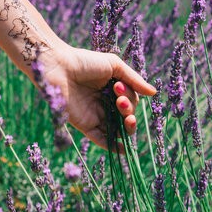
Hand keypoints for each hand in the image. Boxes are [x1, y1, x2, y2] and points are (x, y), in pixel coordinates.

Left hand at [40, 43, 155, 151]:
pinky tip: (123, 149)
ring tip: (127, 118)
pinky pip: (100, 139)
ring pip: (116, 129)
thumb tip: (153, 93)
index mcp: (112, 89)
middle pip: (126, 117)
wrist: (58, 67)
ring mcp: (95, 115)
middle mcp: (105, 104)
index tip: (117, 87)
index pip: (131, 101)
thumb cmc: (84, 61)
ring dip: (126, 128)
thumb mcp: (113, 66)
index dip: (130, 97)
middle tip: (120, 100)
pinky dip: (112, 146)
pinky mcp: (84, 125)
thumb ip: (133, 80)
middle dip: (129, 111)